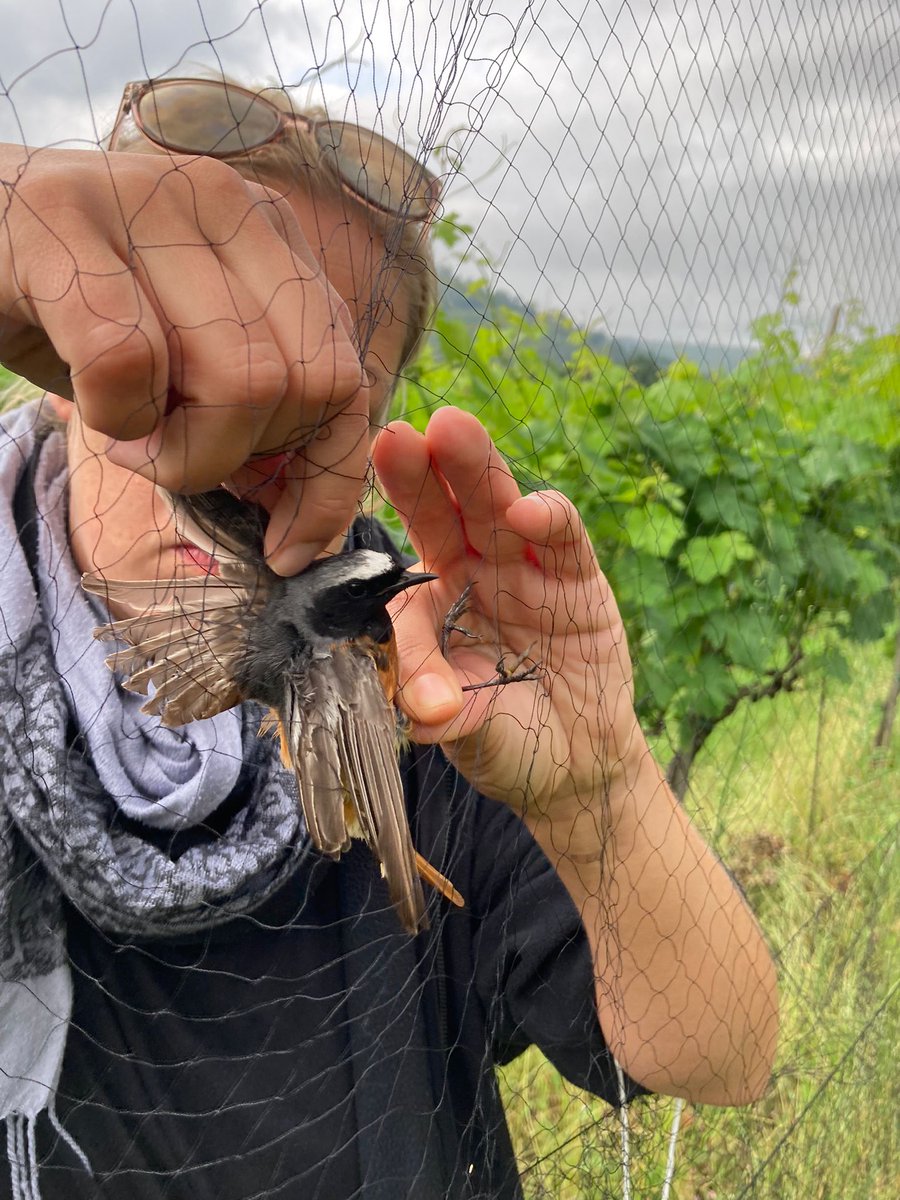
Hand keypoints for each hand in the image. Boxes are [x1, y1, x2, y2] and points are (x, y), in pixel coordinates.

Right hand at [0, 144, 370, 573]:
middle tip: (166, 452)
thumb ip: (259, 411)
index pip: (349, 377)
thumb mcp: (190, 363)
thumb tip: (311, 522)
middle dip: (243, 458)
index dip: (330, 482)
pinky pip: (131, 362)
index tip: (289, 547)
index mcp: (272, 237)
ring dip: (179, 450)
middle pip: (312, 384)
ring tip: (126, 432)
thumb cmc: (78, 313)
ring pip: (243, 380)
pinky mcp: (60, 221)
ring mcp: (149, 202)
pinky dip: (115, 415)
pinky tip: (91, 407)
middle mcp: (228, 204)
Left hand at [374, 407, 640, 822]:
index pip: (401, 565)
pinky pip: (563, 539)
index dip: (376, 543)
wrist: (571, 765)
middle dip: (422, 473)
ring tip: (452, 430)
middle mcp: (472, 575)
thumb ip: (444, 710)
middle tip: (396, 434)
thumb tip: (425, 713)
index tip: (350, 506)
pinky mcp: (577, 580)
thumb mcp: (463, 728)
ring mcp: (526, 572)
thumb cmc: (500, 737)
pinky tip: (527, 507)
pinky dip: (548, 518)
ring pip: (497, 508)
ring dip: (477, 470)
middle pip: (444, 513)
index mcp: (429, 604)